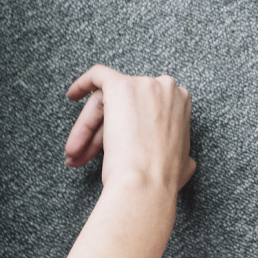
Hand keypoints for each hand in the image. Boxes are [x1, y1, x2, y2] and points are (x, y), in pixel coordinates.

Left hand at [63, 65, 196, 193]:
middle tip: (84, 153)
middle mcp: (166, 88)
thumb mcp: (184, 162)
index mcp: (181, 103)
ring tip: (74, 153)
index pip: (145, 111)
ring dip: (87, 127)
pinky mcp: (121, 85)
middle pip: (124, 105)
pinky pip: (98, 75)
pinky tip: (73, 95)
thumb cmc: (161, 178)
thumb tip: (181, 159)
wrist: (146, 182)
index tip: (111, 146)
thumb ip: (180, 151)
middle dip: (101, 132)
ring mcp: (144, 85)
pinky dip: (84, 83)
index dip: (125, 129)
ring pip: (107, 99)